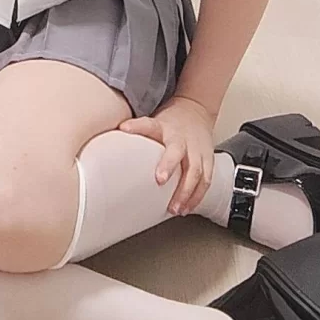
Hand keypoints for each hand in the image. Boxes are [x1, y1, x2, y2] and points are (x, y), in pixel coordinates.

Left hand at [120, 95, 215, 215]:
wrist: (197, 111)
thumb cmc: (171, 122)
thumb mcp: (152, 120)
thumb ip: (135, 130)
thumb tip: (111, 137)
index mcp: (165, 128)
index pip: (149, 125)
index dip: (137, 127)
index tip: (124, 130)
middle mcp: (183, 139)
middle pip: (179, 152)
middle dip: (170, 166)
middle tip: (160, 181)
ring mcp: (198, 150)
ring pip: (197, 171)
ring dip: (186, 192)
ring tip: (175, 208)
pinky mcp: (208, 160)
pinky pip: (206, 181)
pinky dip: (197, 197)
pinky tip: (186, 208)